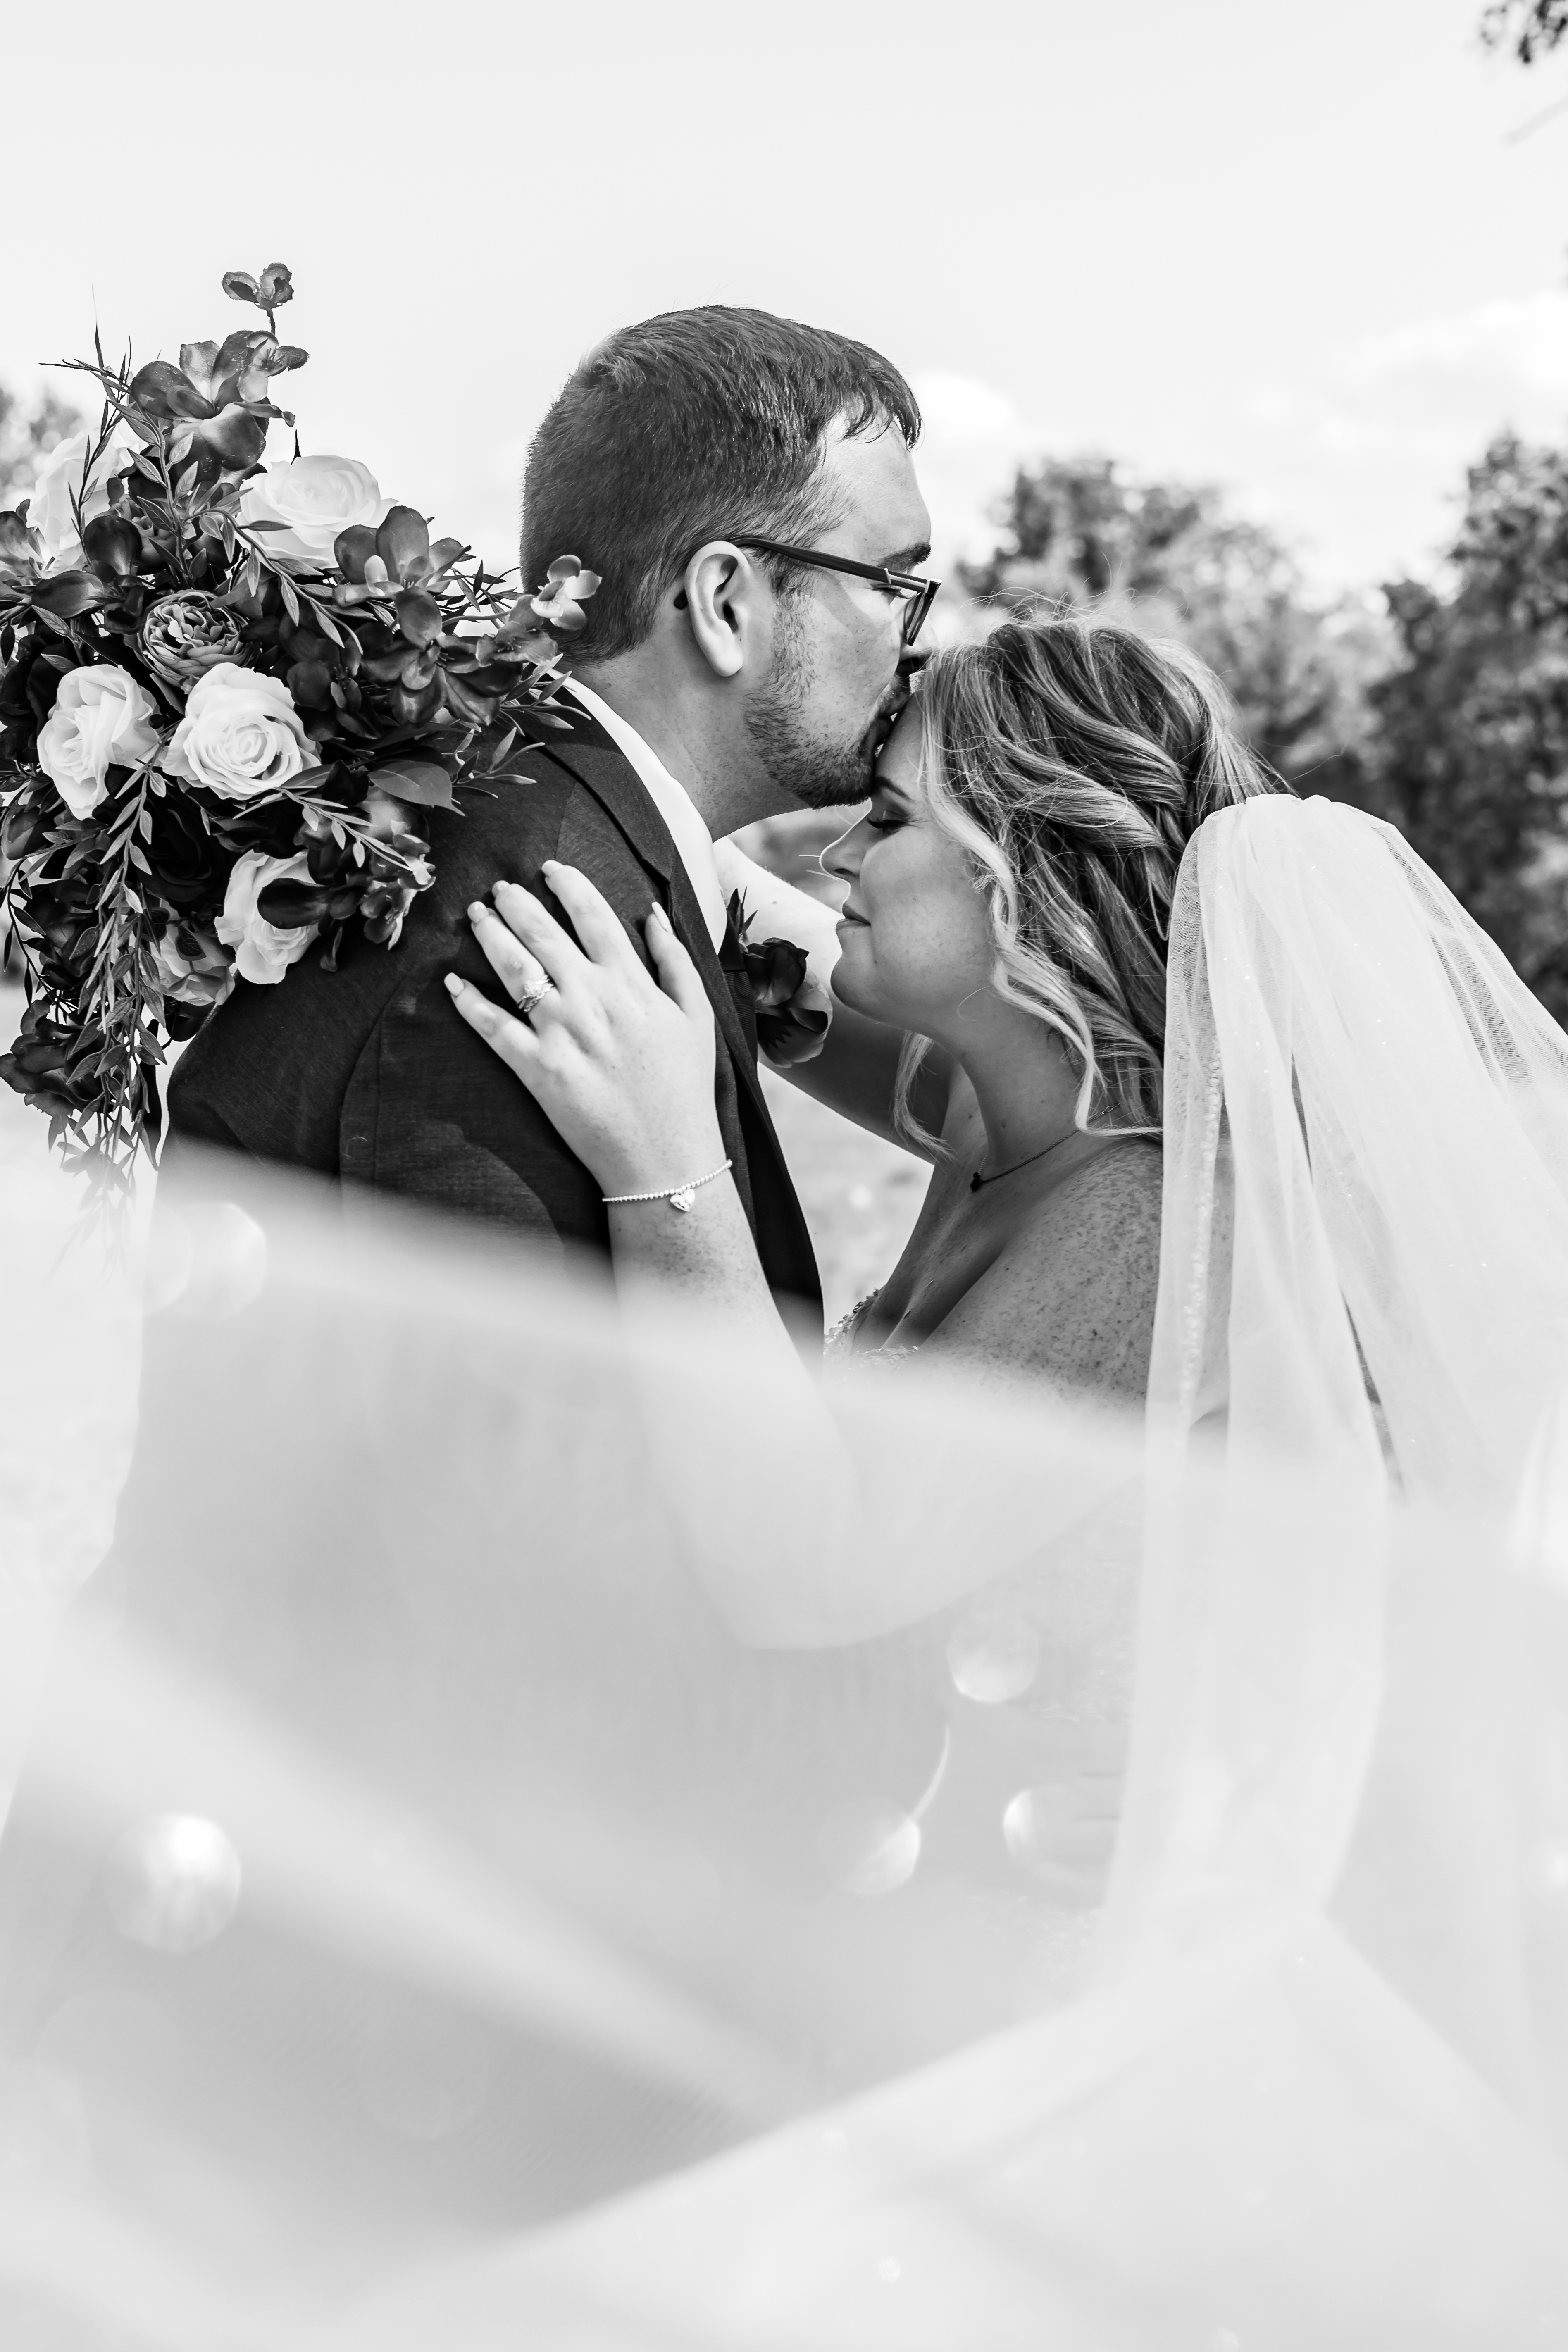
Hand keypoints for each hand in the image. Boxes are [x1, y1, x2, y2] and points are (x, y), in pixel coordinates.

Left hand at [445, 863, 725, 1197]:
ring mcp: (563, 1034)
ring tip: (474, 916)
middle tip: (497, 888)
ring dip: (489, 937)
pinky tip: (451, 983)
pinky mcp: (539, 1071)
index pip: (594, 916)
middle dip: (516, 903)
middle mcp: (593, 1000)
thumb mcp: (696, 1016)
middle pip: (544, 934)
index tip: (549, 869)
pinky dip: (469, 1003)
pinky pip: (494, 1028)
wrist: (667, 1159)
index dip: (568, 885)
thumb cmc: (685, 1088)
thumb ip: (675, 959)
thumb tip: (653, 912)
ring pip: (514, 970)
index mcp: (632, 984)